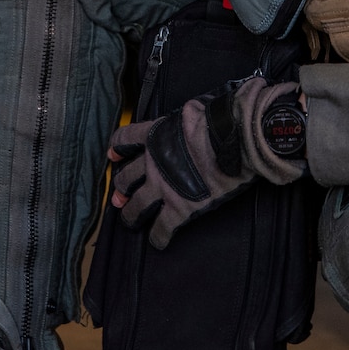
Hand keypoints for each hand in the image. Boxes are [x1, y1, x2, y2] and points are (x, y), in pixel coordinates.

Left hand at [107, 76, 306, 248]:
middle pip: (126, 178)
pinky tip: (158, 241)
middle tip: (120, 197)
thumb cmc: (222, 119)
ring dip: (131, 216)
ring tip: (131, 222)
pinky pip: (162, 228)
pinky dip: (158, 237)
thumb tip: (196, 109)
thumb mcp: (195, 108)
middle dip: (121, 189)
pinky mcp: (179, 207)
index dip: (116, 148)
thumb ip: (186, 115)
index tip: (113, 155)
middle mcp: (153, 162)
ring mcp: (164, 186)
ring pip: (136, 206)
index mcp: (156, 134)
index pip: (125, 139)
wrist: (235, 139)